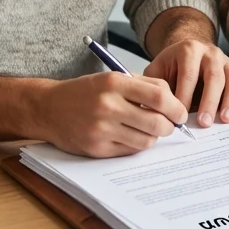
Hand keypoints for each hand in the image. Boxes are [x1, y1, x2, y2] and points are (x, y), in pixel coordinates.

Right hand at [36, 72, 187, 157]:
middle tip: (169, 125)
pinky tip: (130, 135)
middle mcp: (108, 106)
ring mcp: (101, 129)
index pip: (158, 96)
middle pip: (156, 123)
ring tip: (146, 129)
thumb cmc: (86, 91)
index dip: (176, 107)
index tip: (180, 113)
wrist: (48, 108)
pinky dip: (136, 144)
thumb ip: (143, 85)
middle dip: (169, 126)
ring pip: (146, 140)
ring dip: (152, 137)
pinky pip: (129, 151)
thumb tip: (173, 101)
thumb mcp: (112, 77)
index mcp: (114, 83)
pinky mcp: (96, 148)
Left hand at [144, 40, 228, 127]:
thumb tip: (151, 113)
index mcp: (188, 50)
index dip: (185, 96)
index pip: (188, 75)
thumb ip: (155, 88)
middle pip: (214, 76)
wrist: (188, 51)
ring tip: (226, 120)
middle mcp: (210, 52)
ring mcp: (226, 60)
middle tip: (205, 123)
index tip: (180, 118)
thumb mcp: (157, 72)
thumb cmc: (171, 67)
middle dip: (209, 101)